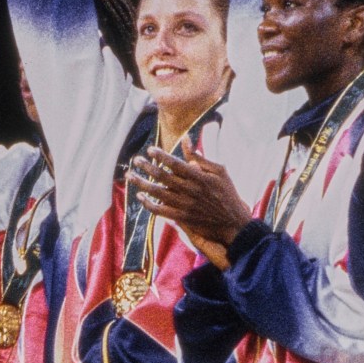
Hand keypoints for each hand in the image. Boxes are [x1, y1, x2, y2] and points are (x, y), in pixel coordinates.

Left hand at [127, 147, 250, 261]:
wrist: (233, 223)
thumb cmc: (227, 193)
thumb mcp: (219, 171)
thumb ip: (200, 157)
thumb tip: (186, 140)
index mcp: (199, 177)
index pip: (176, 164)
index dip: (161, 156)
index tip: (150, 150)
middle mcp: (190, 190)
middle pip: (163, 177)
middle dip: (147, 167)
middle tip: (136, 160)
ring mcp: (185, 205)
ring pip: (158, 193)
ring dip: (142, 184)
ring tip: (130, 176)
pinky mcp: (182, 217)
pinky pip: (161, 211)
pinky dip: (148, 204)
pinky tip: (140, 197)